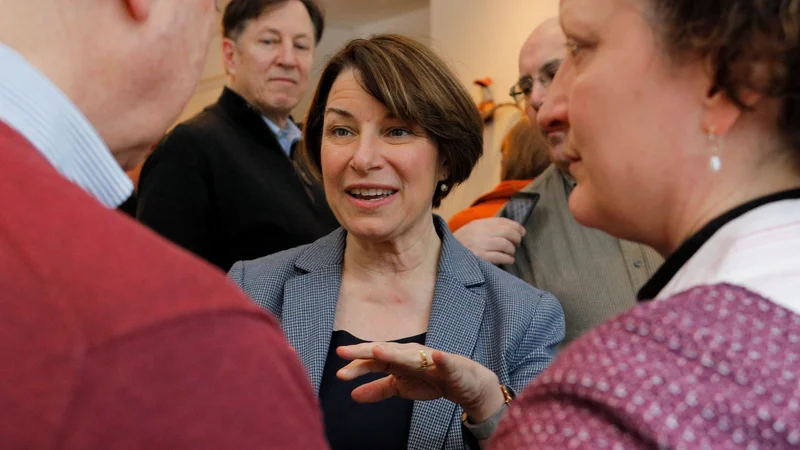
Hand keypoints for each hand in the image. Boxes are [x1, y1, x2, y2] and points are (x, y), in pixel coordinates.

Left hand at [337, 342, 505, 422]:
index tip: (339, 374)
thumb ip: (377, 389)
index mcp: (397, 360)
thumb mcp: (400, 387)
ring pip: (409, 356)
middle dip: (364, 352)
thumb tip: (352, 395)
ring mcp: (429, 358)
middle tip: (343, 351)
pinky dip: (440, 358)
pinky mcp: (449, 365)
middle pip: (384, 353)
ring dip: (394, 352)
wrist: (463, 382)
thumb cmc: (430, 380)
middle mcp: (410, 355)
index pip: (372, 362)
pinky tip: (435, 355)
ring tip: (377, 351)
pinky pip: (444, 361)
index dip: (356, 366)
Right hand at [453, 218, 525, 264]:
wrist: (444, 254)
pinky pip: (501, 257)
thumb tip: (507, 229)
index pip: (502, 221)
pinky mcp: (481, 258)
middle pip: (507, 232)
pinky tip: (509, 260)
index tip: (522, 232)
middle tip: (517, 243)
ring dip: (512, 249)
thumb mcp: (470, 229)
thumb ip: (486, 227)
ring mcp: (481, 245)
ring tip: (511, 252)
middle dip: (516, 238)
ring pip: (506, 245)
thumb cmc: (459, 243)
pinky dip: (508, 258)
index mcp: (478, 223)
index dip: (516, 226)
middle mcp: (481, 232)